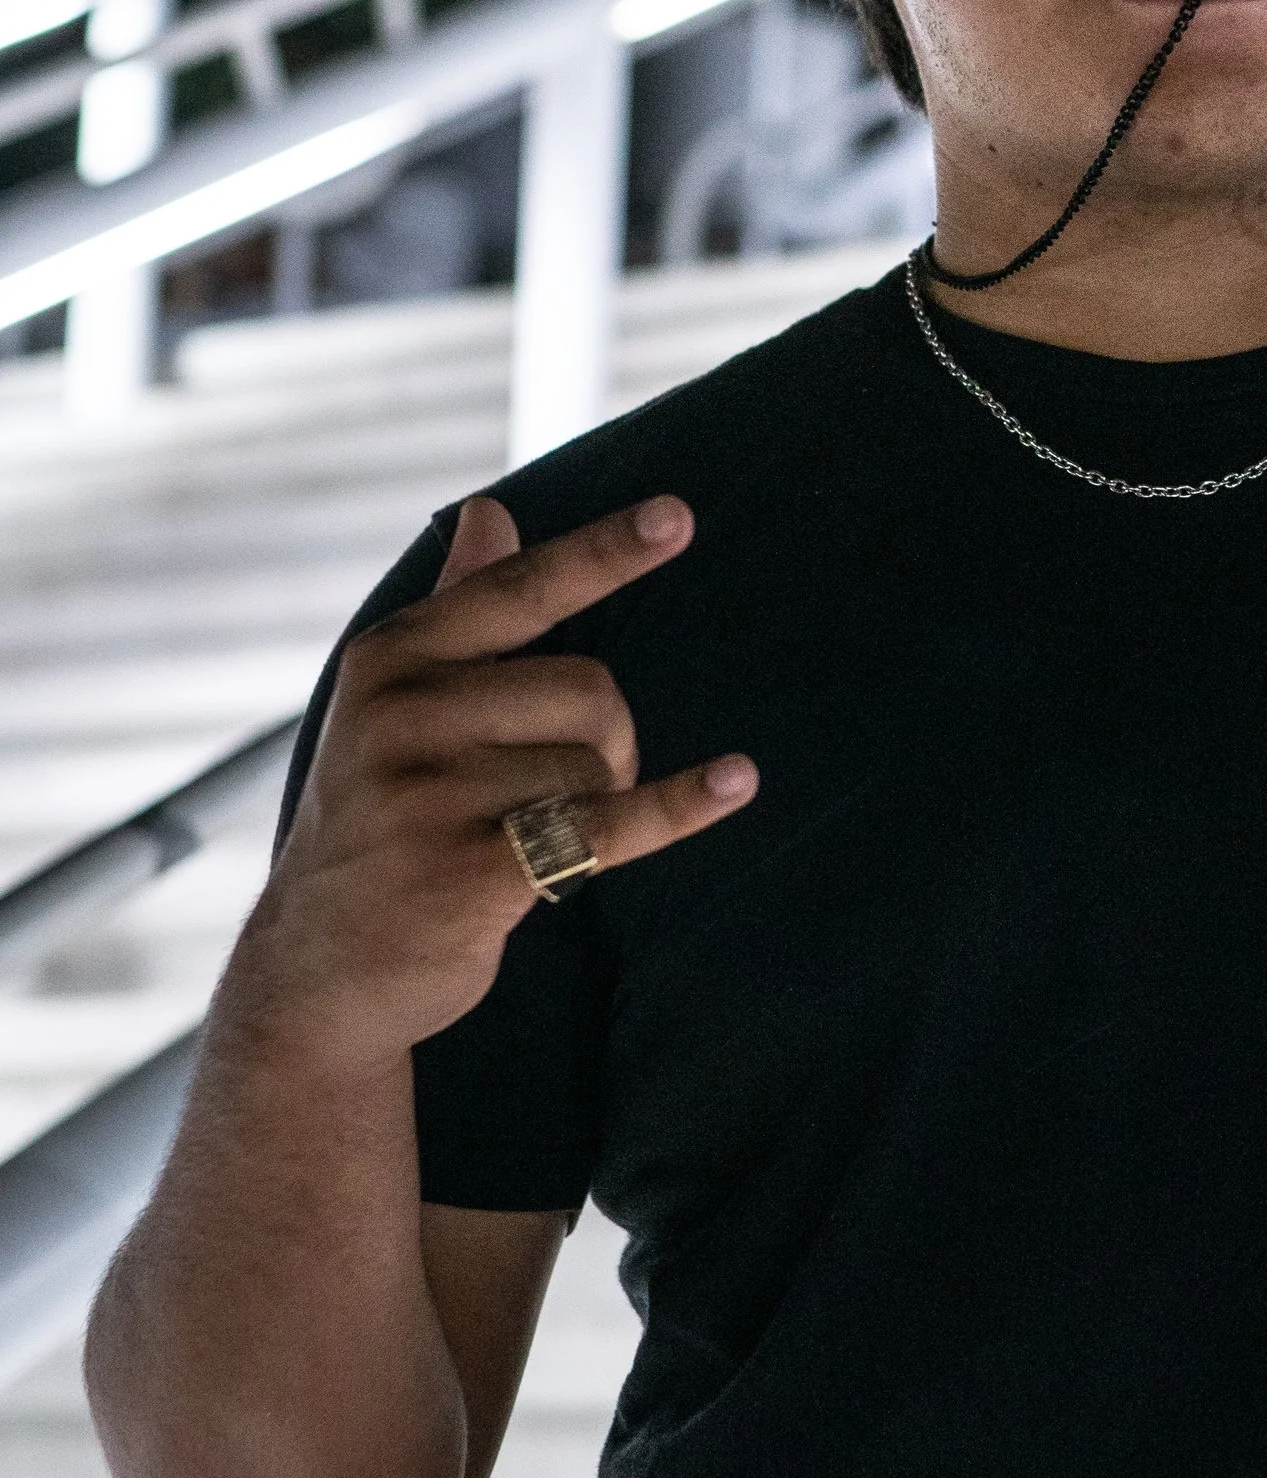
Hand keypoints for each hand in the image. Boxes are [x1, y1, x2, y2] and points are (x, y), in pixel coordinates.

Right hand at [240, 493, 755, 1058]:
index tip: (679, 515)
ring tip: (531, 840)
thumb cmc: (379, 821)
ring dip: (595, 803)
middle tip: (558, 793)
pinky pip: (608, 825)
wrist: (321, 968)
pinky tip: (735, 783)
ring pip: (596, 765)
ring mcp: (430, 796)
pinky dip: (678, 806)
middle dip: (606, 739)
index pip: (519, 593)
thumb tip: (491, 509)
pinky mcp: (471, 872)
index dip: (604, 551)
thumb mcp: (394, 706)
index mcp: (390, 660)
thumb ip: (453, 609)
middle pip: (589, 689)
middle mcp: (402, 716)